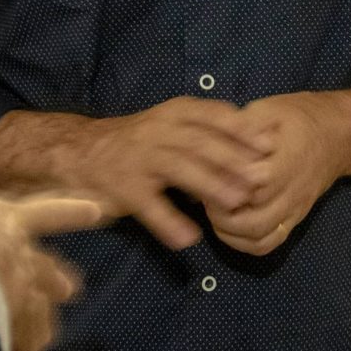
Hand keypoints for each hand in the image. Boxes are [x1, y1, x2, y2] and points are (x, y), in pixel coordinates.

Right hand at [0, 99, 102, 350]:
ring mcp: (20, 299)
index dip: (75, 209)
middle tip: (69, 289)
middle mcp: (25, 263)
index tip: (100, 210)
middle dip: (54, 280)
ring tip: (40, 343)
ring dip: (36, 324)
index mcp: (15, 225)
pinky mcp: (9, 331)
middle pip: (45, 273)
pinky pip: (19, 346)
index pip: (51, 211)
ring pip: (34, 313)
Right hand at [60, 97, 266, 250]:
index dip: (242, 130)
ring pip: (180, 169)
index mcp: (175, 112)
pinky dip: (169, 223)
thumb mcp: (174, 122)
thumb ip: (209, 130)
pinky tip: (189, 239)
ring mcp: (139, 159)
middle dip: (234, 160)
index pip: (214, 116)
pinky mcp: (123, 188)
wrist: (80, 151)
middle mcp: (158, 130)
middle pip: (201, 143)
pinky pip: (149, 206)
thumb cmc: (140, 139)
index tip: (270, 146)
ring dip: (210, 185)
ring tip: (236, 203)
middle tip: (262, 178)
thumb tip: (261, 143)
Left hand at [206, 92, 350, 256]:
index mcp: (281, 163)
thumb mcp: (266, 110)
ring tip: (216, 211)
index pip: (244, 185)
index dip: (218, 182)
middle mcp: (289, 192)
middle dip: (219, 213)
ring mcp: (293, 209)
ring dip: (229, 231)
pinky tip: (231, 228)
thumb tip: (210, 139)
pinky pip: (270, 243)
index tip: (204, 172)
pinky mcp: (294, 218)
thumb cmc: (298, 118)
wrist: (337, 134)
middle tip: (206, 196)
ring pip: (258, 236)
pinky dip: (246, 243)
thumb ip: (239, 127)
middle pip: (250, 220)